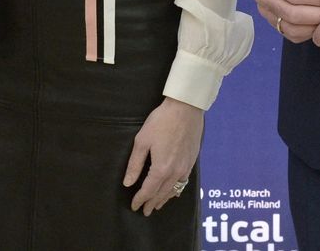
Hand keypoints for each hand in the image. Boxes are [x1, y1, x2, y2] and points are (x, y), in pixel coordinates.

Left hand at [123, 98, 202, 215]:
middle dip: (151, 203)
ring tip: (157, 205)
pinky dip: (175, 190)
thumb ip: (135, 164)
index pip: (148, 190)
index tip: (134, 206)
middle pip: (161, 193)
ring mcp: (185, 168)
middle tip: (144, 211)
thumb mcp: (142, 141)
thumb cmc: (161, 122)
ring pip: (173, 190)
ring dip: (164, 199)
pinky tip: (172, 191)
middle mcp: (175, 172)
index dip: (140, 199)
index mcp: (161, 168)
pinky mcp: (192, 162)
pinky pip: (183, 182)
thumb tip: (128, 182)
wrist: (186, 109)